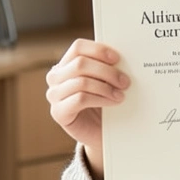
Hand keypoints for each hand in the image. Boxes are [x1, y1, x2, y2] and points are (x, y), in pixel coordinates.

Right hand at [45, 39, 130, 176]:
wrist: (99, 131)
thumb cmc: (102, 102)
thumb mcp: (104, 81)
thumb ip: (107, 67)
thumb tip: (123, 58)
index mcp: (66, 64)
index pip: (78, 48)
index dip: (98, 50)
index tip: (118, 58)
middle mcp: (55, 77)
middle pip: (80, 64)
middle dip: (107, 71)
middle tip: (125, 81)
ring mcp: (54, 95)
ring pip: (81, 81)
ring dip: (106, 87)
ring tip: (122, 94)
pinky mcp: (58, 112)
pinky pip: (80, 99)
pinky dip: (101, 99)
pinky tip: (113, 102)